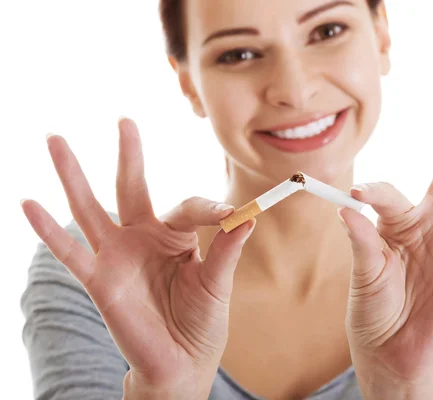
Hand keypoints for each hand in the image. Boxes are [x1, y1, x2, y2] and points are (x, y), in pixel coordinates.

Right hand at [21, 118, 255, 397]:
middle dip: (128, 155)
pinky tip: (29, 203)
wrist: (181, 363)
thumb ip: (226, 251)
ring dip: (73, 176)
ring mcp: (118, 256)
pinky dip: (48, 230)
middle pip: (133, 188)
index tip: (232, 214)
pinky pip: (70, 252)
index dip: (210, 209)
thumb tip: (247, 216)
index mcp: (177, 236)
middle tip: (125, 120)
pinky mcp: (99, 280)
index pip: (189, 207)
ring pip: (91, 209)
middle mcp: (144, 238)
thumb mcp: (217, 284)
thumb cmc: (202, 322)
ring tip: (55, 141)